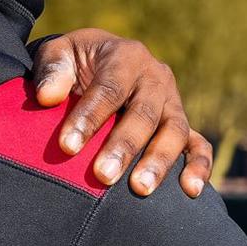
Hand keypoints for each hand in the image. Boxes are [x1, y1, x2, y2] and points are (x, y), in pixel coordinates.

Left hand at [31, 29, 213, 196]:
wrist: (98, 62)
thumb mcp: (57, 54)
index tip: (67, 146)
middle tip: (103, 175)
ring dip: (158, 161)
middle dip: (123, 146)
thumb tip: (48, 96)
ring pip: (175, 131)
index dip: (89, 118)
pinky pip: (198, 145)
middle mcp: (155, 77)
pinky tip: (190, 191)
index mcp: (126, 56)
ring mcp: (172, 101)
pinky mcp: (182, 124)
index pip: (109, 88)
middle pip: (144, 114)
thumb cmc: (74, 63)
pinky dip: (198, 166)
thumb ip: (52, 70)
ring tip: (139, 188)